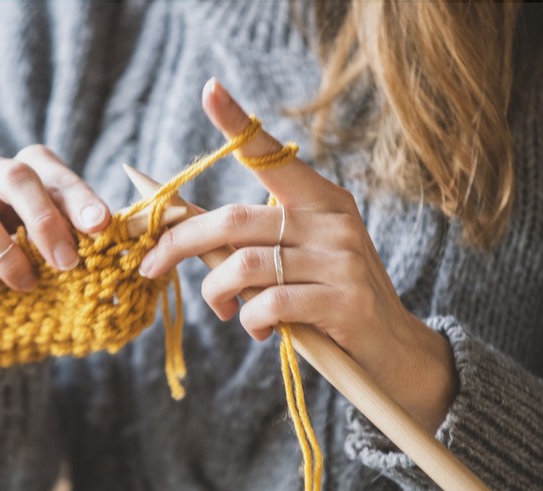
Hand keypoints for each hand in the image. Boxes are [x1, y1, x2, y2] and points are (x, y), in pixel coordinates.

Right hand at [0, 146, 110, 294]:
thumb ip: (88, 237)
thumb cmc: (37, 249)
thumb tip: (119, 247)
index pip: (55, 172)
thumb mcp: (66, 239)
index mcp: (32, 169)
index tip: (101, 226)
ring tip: (26, 284)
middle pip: (15, 177)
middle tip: (66, 264)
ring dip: (5, 255)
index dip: (79, 198)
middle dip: (44, 223)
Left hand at [139, 78, 456, 432]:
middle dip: (180, 243)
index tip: (209, 89)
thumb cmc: (328, 299)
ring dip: (216, 293)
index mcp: (320, 199)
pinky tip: (257, 329)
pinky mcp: (344, 300)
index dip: (238, 123)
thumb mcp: (295, 259)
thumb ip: (249, 242)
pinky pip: (270, 304)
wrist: (392, 348)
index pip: (272, 153)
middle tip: (150, 266)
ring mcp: (342, 259)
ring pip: (245, 265)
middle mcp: (332, 220)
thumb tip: (182, 229)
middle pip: (235, 219)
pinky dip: (249, 320)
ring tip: (223, 309)